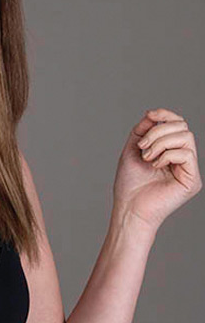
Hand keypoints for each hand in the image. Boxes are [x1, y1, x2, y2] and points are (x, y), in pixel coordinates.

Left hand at [112, 107, 201, 232]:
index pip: (177, 124)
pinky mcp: (192, 180)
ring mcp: (188, 169)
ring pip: (186, 137)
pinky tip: (155, 165)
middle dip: (158, 131)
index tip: (150, 115)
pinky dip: (167, 155)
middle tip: (142, 147)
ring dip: (161, 142)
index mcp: (170, 150)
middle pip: (182, 126)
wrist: (129, 208)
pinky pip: (186, 154)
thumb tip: (153, 114)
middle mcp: (182, 159)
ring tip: (147, 157)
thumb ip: (143, 130)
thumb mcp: (133, 149)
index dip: (166, 114)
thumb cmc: (130, 184)